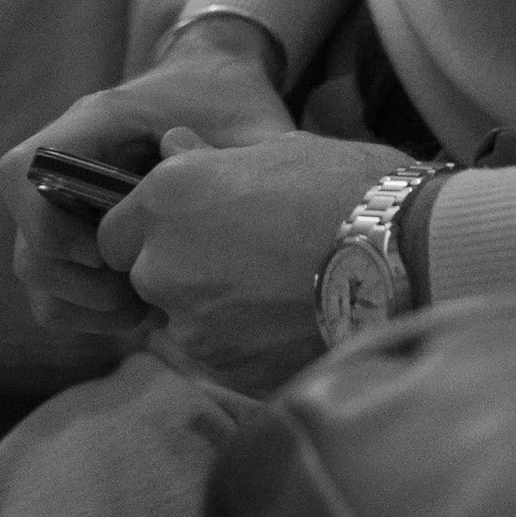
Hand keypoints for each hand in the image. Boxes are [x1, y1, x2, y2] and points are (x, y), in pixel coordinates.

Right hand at [0, 26, 292, 336]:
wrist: (217, 80)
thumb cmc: (229, 98)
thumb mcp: (247, 125)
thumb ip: (242, 167)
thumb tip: (247, 227)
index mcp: (96, 124)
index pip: (24, 172)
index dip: (50, 226)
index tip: (109, 255)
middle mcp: (67, 163)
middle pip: (27, 244)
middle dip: (78, 286)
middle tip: (142, 296)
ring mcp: (68, 199)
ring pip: (37, 273)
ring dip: (84, 304)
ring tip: (148, 309)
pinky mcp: (79, 229)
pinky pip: (57, 287)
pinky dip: (91, 308)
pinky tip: (145, 306)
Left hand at [108, 132, 399, 390]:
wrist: (402, 255)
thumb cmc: (346, 187)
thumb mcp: (276, 152)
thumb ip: (209, 160)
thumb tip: (171, 148)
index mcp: (167, 197)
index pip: (113, 232)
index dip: (147, 231)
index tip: (190, 229)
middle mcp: (162, 262)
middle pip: (144, 278)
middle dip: (179, 271)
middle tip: (242, 259)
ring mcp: (191, 322)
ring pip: (181, 321)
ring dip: (211, 311)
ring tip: (274, 291)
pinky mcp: (225, 368)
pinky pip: (217, 355)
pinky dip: (241, 343)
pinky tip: (288, 319)